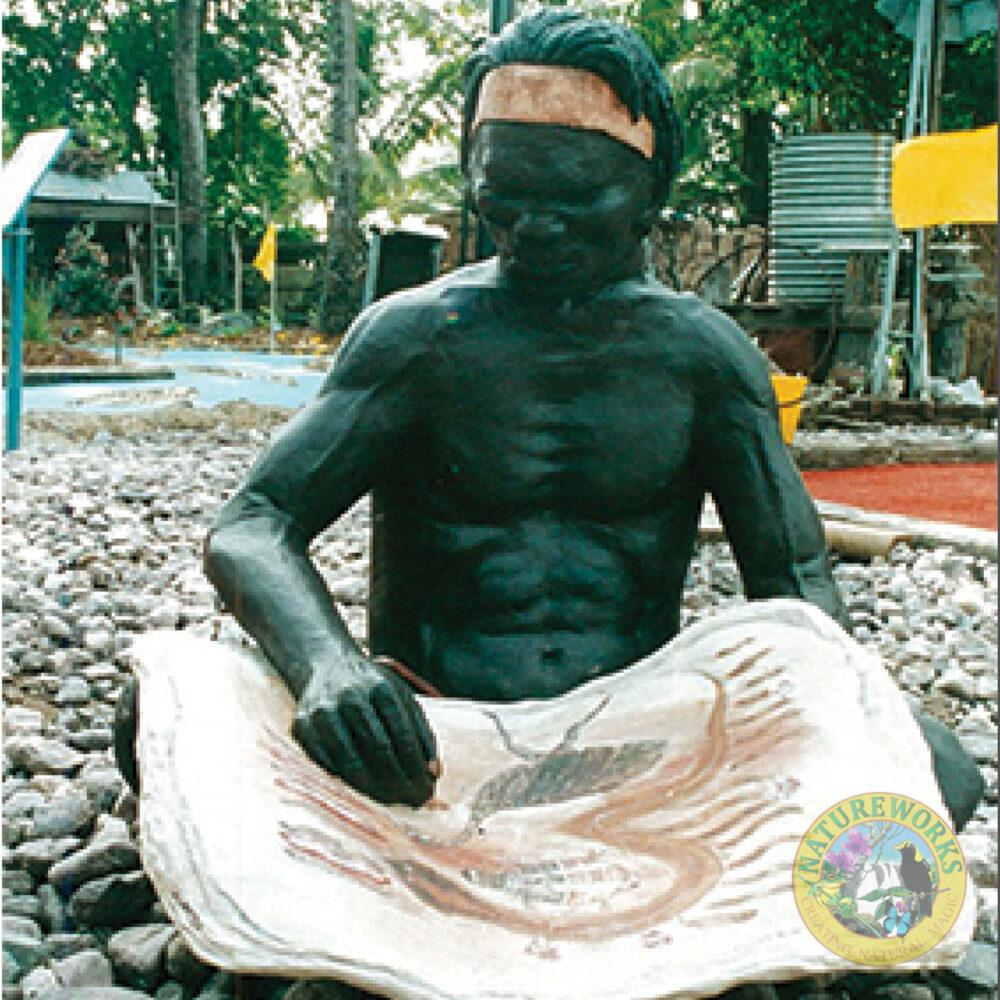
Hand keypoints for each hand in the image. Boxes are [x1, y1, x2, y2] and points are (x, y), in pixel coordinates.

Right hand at [292, 657, 437, 806]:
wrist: (326, 666)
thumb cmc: (372, 688)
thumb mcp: (402, 697)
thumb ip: (421, 732)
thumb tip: (435, 773)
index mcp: (381, 687)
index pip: (402, 735)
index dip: (416, 766)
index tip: (427, 788)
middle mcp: (350, 697)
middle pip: (378, 749)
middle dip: (398, 781)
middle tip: (412, 800)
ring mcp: (323, 711)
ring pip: (350, 762)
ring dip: (373, 788)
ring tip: (391, 800)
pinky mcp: (301, 727)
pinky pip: (326, 763)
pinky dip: (346, 780)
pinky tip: (364, 788)